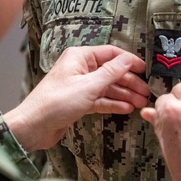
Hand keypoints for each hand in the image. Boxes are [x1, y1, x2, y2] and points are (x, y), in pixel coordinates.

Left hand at [5, 45, 147, 151]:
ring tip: (140, 102)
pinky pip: (100, 99)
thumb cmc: (56, 102)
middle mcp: (80, 68)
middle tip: (145, 92)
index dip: (129, 61)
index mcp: (80, 57)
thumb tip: (128, 59)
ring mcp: (79, 85)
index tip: (145, 69)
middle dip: (129, 81)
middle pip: (111, 71)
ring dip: (123, 94)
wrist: (34, 126)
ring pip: (107, 87)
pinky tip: (126, 108)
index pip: (110, 53)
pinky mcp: (78, 101)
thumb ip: (110, 72)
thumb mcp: (88, 86)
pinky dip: (112, 103)